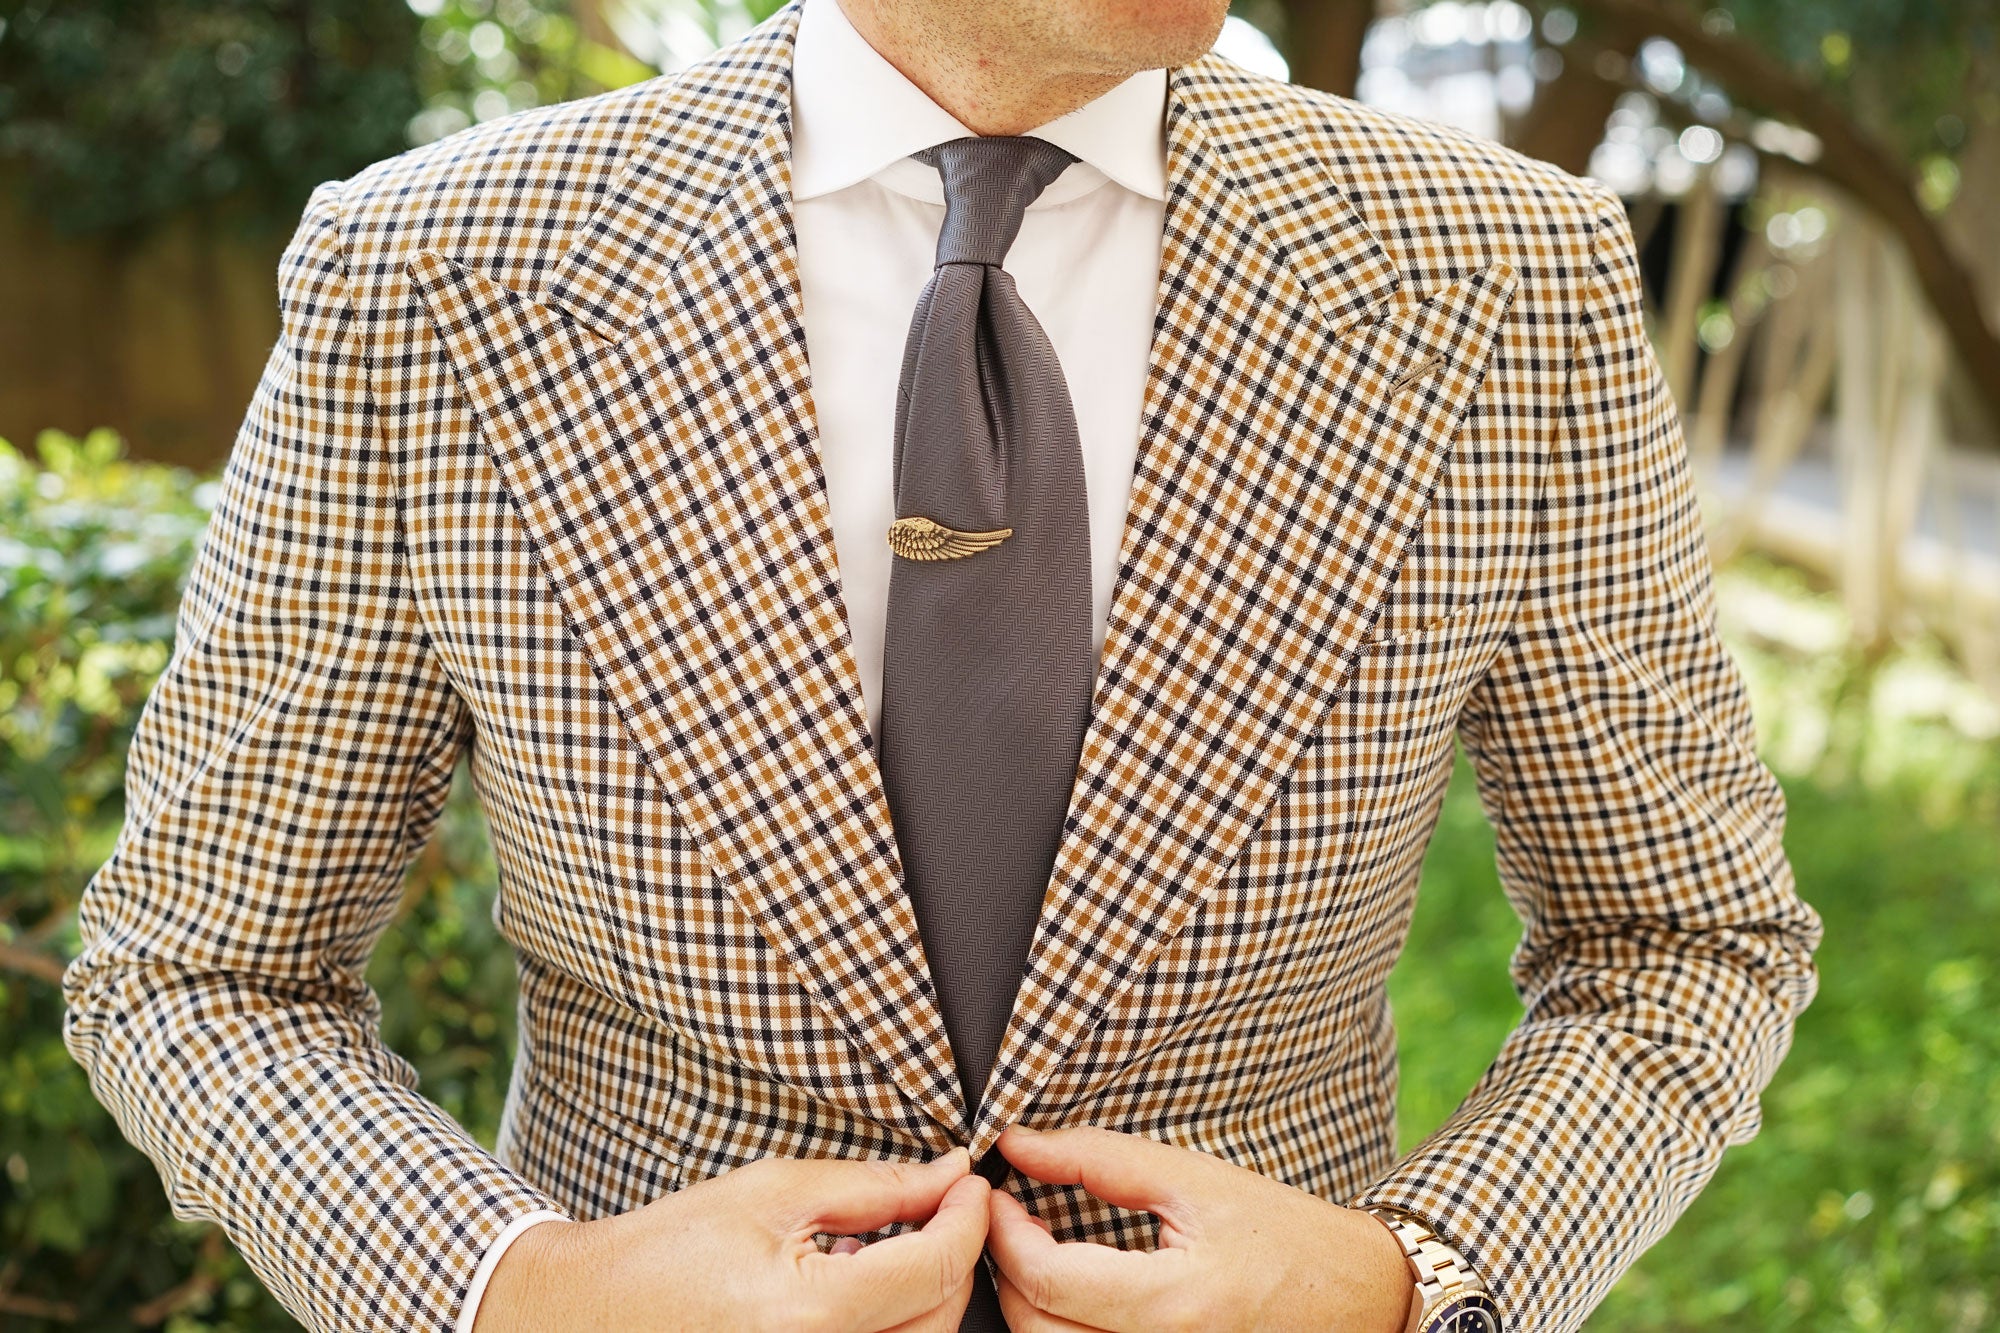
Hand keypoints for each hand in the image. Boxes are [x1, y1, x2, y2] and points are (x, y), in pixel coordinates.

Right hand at [473, 1145, 989, 1332]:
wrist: (596, 1314)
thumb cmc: (673, 1246)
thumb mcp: (774, 1191)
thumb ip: (874, 1188)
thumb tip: (949, 1175)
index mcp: (811, 1315)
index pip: (937, 1265)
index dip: (968, 1213)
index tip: (970, 1177)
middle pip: (943, 1313)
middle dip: (954, 1251)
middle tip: (937, 1201)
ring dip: (928, 1291)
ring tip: (888, 1244)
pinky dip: (896, 1323)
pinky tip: (861, 1288)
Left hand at [983, 1124, 1413, 1331]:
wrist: (1360, 1296)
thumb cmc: (1284, 1235)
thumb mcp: (1193, 1179)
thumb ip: (1098, 1160)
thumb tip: (1017, 1145)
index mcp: (1173, 1304)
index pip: (1046, 1278)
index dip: (1003, 1231)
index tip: (997, 1192)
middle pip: (1035, 1329)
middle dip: (1006, 1270)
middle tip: (1009, 1219)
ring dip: (1028, 1306)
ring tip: (1038, 1253)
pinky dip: (1062, 1330)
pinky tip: (1071, 1294)